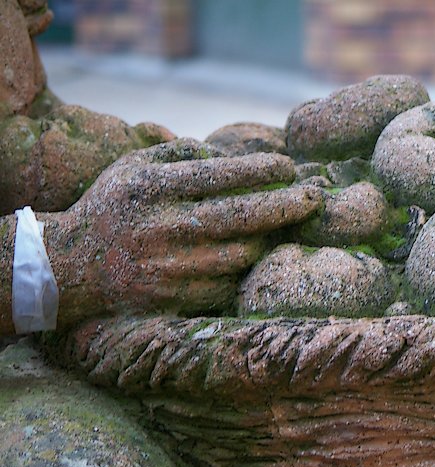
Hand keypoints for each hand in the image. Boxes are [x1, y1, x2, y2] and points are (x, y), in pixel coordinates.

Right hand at [43, 139, 321, 325]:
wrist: (70, 269)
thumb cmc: (113, 208)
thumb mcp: (133, 167)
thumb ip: (179, 150)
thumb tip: (228, 153)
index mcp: (154, 188)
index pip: (222, 175)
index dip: (264, 170)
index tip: (289, 168)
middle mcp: (164, 227)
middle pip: (243, 216)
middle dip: (287, 205)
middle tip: (315, 198)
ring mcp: (171, 266)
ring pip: (243, 254)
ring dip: (270, 240)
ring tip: (283, 228)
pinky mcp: (176, 298)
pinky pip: (229, 284)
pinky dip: (247, 270)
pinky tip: (257, 257)